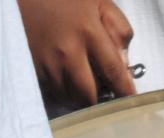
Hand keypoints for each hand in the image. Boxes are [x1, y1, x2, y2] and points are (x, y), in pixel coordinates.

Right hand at [18, 0, 135, 107]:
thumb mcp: (100, 2)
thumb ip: (118, 29)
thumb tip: (124, 63)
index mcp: (88, 31)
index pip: (112, 70)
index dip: (124, 89)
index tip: (131, 99)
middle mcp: (67, 53)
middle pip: (88, 94)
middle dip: (99, 101)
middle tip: (104, 96)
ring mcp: (47, 64)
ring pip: (69, 98)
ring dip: (80, 99)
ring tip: (85, 87)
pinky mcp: (32, 70)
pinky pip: (52, 94)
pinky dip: (63, 95)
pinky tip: (67, 83)